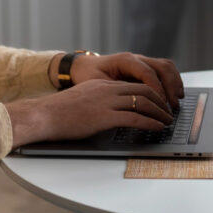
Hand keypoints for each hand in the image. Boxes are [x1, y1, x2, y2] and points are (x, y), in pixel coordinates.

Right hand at [5, 80, 173, 146]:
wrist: (43, 115)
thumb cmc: (58, 113)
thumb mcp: (82, 100)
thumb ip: (98, 101)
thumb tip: (110, 112)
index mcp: (102, 85)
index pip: (134, 84)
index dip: (151, 93)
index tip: (159, 102)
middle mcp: (107, 89)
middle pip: (143, 90)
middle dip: (160, 100)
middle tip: (169, 111)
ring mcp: (107, 102)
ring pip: (143, 102)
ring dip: (159, 112)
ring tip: (167, 121)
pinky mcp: (105, 117)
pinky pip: (135, 117)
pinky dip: (150, 122)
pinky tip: (157, 127)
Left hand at [71, 51, 183, 109]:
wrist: (84, 67)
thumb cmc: (89, 76)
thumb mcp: (97, 85)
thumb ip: (114, 92)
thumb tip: (130, 105)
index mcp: (124, 60)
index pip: (147, 72)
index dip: (156, 89)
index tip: (161, 104)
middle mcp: (136, 58)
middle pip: (161, 67)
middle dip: (170, 87)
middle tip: (172, 107)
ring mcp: (143, 61)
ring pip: (166, 66)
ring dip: (175, 83)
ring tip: (177, 101)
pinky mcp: (146, 67)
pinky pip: (165, 70)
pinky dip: (173, 81)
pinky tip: (176, 95)